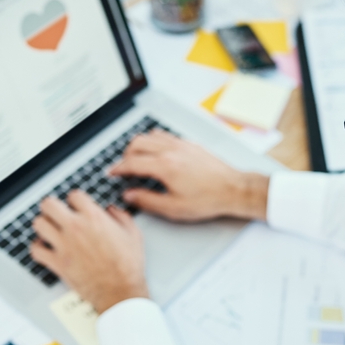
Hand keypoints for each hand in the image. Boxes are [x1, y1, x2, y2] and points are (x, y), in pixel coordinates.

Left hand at [30, 190, 147, 313]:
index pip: (74, 195)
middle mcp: (76, 227)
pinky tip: (45, 247)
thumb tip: (111, 209)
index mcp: (94, 217)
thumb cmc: (128, 265)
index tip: (77, 206)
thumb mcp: (133, 234)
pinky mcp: (57, 263)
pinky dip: (37, 248)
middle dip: (52, 207)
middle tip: (57, 212)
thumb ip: (121, 216)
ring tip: (50, 229)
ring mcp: (64, 245)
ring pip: (39, 224)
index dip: (75, 200)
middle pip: (49, 204)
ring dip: (44, 225)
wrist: (120, 290)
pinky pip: (35, 250)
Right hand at [109, 130, 268, 221]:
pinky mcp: (190, 144)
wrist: (233, 189)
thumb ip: (147, 201)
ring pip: (150, 135)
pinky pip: (165, 135)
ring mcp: (181, 144)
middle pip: (137, 143)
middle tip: (123, 168)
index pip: (132, 162)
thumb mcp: (173, 208)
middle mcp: (171, 150)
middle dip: (125, 155)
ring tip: (137, 158)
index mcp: (165, 166)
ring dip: (139, 145)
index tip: (111, 173)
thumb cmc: (208, 199)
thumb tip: (130, 196)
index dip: (117, 169)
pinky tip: (156, 151)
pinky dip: (154, 141)